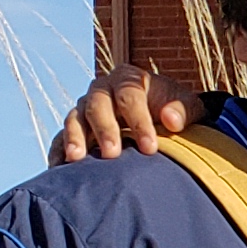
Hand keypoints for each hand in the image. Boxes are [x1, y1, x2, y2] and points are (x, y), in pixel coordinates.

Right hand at [51, 67, 192, 163]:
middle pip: (97, 105)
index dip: (138, 121)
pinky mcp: (76, 128)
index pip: (130, 96)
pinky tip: (58, 167)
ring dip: (75, 138)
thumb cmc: (174, 112)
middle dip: (104, 129)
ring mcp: (85, 108)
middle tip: (112, 154)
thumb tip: (171, 120)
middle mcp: (102, 90)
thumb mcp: (188, 107)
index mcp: (129, 80)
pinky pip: (60, 137)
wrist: (159, 118)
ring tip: (77, 159)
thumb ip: (184, 110)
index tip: (150, 148)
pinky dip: (58, 150)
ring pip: (75, 118)